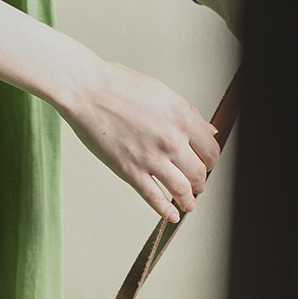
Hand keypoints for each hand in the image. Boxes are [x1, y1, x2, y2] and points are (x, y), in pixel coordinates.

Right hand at [59, 58, 220, 222]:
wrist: (85, 89)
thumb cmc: (117, 84)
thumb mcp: (161, 91)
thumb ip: (187, 113)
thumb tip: (208, 129)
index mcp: (181, 117)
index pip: (211, 150)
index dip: (211, 160)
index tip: (206, 163)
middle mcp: (171, 140)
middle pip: (200, 173)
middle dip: (200, 182)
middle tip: (197, 184)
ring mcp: (151, 157)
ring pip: (182, 190)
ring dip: (188, 200)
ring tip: (187, 203)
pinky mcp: (130, 170)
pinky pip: (155, 198)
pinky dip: (166, 210)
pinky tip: (171, 214)